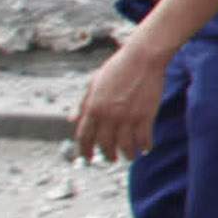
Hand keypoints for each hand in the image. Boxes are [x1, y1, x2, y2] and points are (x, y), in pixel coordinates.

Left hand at [69, 37, 168, 164]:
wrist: (143, 58)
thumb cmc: (118, 68)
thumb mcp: (93, 84)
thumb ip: (82, 104)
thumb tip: (71, 120)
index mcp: (93, 107)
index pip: (84, 137)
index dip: (84, 150)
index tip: (87, 158)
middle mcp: (108, 115)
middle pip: (105, 144)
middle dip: (107, 155)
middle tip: (111, 159)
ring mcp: (128, 117)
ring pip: (125, 145)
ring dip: (127, 154)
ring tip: (129, 157)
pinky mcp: (146, 115)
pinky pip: (144, 138)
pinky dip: (145, 146)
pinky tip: (146, 148)